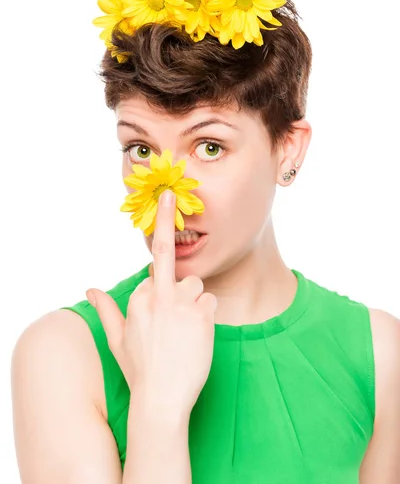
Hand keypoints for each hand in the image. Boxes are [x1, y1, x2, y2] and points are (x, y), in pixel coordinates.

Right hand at [86, 189, 217, 417]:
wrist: (162, 400)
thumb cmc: (139, 370)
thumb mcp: (117, 339)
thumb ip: (106, 309)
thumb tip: (90, 288)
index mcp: (136, 299)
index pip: (152, 271)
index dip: (159, 272)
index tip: (164, 205)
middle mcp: (157, 296)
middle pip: (169, 259)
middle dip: (167, 218)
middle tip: (168, 194)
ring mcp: (180, 304)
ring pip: (195, 285)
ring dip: (192, 300)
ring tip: (184, 329)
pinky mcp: (202, 315)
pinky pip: (210, 302)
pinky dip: (206, 315)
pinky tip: (198, 335)